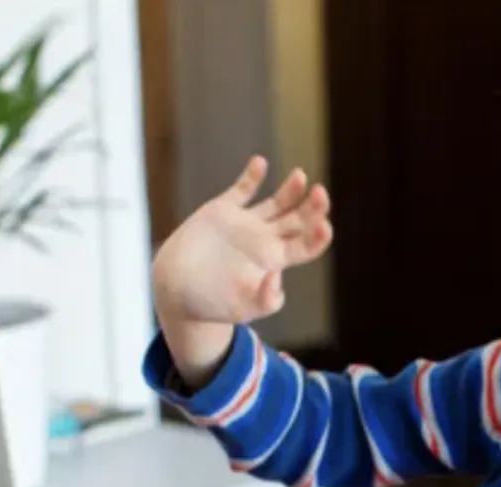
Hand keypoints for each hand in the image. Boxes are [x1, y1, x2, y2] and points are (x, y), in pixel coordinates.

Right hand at [152, 155, 332, 325]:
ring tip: (301, 177)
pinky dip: (252, 176)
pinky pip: (241, 190)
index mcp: (273, 261)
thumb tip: (278, 278)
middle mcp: (264, 240)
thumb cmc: (210, 305)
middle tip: (320, 193)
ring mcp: (245, 224)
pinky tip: (260, 162)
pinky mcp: (222, 212)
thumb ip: (265, 300)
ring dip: (291, 189)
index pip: (305, 246)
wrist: (176, 290)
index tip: (324, 226)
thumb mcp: (241, 309)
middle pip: (298, 220)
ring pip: (277, 202)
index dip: (318, 237)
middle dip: (313, 207)